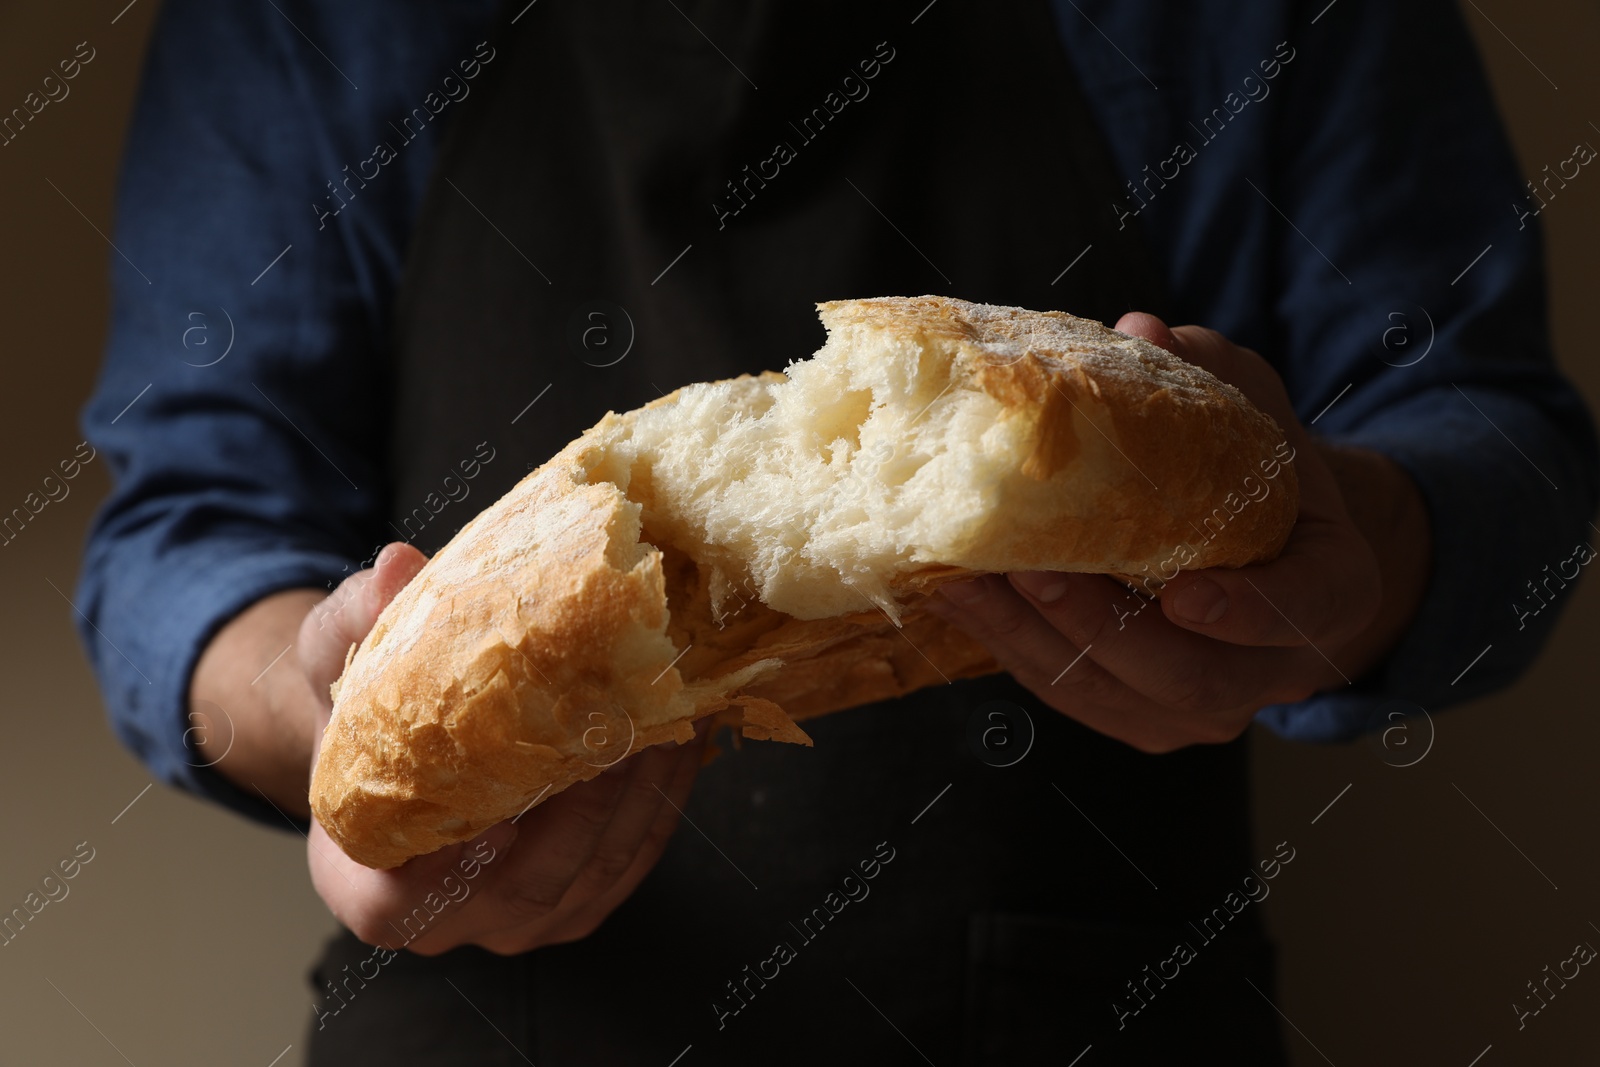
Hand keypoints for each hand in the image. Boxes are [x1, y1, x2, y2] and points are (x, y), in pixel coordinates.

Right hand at [304, 542, 707, 954]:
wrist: (409, 737)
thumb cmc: (365, 710)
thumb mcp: (340, 654)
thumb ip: (358, 620)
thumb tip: (395, 566)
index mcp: (367, 881)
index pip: (391, 904)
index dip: (445, 875)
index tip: (496, 821)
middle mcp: (448, 919)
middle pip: (526, 885)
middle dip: (586, 808)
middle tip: (625, 727)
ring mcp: (522, 919)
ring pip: (594, 874)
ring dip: (641, 797)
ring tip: (668, 717)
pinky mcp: (583, 898)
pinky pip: (633, 859)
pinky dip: (663, 799)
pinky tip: (681, 736)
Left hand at [925, 313, 1427, 752]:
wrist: (1275, 553)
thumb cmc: (1267, 475)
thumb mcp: (1261, 412)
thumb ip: (1213, 374)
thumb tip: (1139, 330)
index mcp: (1331, 590)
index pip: (1298, 612)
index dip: (1245, 611)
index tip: (1183, 593)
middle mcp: (1275, 670)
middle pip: (1187, 676)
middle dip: (1098, 627)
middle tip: (1030, 568)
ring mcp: (1207, 708)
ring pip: (1115, 698)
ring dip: (1033, 640)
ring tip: (967, 582)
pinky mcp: (1141, 719)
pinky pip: (1072, 698)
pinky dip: (1012, 649)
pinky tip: (962, 600)